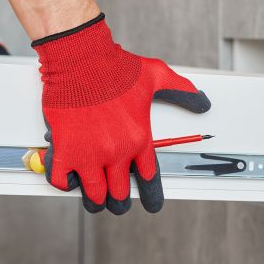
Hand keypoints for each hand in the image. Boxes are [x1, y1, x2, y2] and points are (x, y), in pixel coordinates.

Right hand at [33, 14, 210, 214]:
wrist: (82, 58)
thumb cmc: (116, 66)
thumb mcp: (157, 76)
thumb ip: (181, 91)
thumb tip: (202, 102)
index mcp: (139, 139)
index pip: (150, 179)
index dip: (151, 197)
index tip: (151, 204)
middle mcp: (116, 152)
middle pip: (120, 194)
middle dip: (119, 202)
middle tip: (117, 201)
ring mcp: (89, 154)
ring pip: (93, 195)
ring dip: (95, 199)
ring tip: (94, 197)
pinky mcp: (64, 150)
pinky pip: (61, 181)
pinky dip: (65, 184)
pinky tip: (70, 178)